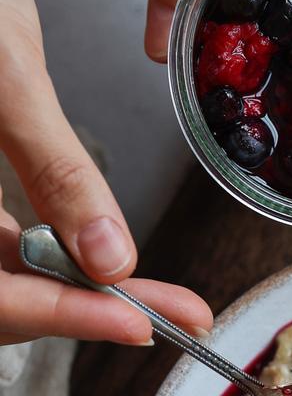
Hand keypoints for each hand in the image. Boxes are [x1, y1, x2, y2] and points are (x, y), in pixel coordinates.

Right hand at [0, 0, 212, 346]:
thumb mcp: (4, 72)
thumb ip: (56, 168)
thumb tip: (109, 256)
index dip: (63, 315)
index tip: (136, 322)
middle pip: (5, 299)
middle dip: (89, 313)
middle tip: (171, 317)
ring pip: (11, 280)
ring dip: (86, 295)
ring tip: (162, 301)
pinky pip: (10, 251)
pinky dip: (63, 262)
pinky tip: (111, 265)